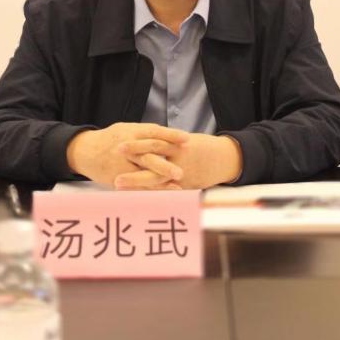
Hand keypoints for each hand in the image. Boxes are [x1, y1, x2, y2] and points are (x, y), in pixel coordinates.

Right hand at [66, 122, 189, 189]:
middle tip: (182, 168)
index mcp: (131, 132)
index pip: (153, 132)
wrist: (86, 151)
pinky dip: (154, 188)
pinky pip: (138, 184)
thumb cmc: (110, 139)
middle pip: (149, 153)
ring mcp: (122, 163)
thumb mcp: (126, 130)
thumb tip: (169, 137)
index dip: (171, 135)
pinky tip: (167, 191)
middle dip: (166, 162)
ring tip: (179, 183)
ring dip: (162, 177)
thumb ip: (145, 134)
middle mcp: (127, 147)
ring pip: (144, 171)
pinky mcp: (119, 177)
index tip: (187, 139)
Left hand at [114, 133, 241, 189]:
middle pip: (152, 159)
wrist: (225, 158)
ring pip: (156, 178)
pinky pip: (166, 191)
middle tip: (113, 166)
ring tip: (116, 183)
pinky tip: (135, 198)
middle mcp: (179, 158)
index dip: (135, 145)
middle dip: (133, 163)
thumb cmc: (202, 148)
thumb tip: (145, 142)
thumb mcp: (185, 141)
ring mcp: (182, 174)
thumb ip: (166, 143)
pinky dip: (151, 194)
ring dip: (136, 181)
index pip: (154, 143)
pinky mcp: (185, 186)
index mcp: (178, 144)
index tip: (118, 146)